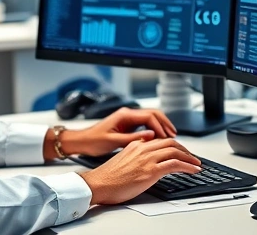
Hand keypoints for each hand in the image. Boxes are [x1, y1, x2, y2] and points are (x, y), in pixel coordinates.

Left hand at [63, 108, 177, 156]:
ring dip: (161, 127)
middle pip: (153, 114)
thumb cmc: (93, 141)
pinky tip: (158, 139)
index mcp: (124, 115)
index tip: (168, 136)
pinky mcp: (127, 125)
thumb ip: (133, 138)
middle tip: (174, 135)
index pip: (149, 116)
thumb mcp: (114, 142)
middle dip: (165, 124)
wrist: (82, 141)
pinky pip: (145, 124)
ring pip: (150, 119)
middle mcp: (128, 114)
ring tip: (170, 137)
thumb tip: (151, 135)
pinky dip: (154, 130)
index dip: (161, 126)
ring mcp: (128, 119)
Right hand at [81, 138, 200, 204]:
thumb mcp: (123, 160)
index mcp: (136, 145)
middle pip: (171, 143)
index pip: (160, 140)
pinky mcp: (151, 171)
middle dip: (185, 150)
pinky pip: (175, 164)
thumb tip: (144, 161)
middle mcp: (143, 148)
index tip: (181, 151)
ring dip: (189, 157)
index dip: (174, 145)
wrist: (98, 184)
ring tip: (197, 164)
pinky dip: (187, 166)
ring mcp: (148, 159)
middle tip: (192, 157)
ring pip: (175, 151)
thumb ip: (135, 156)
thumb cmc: (107, 177)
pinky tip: (193, 170)